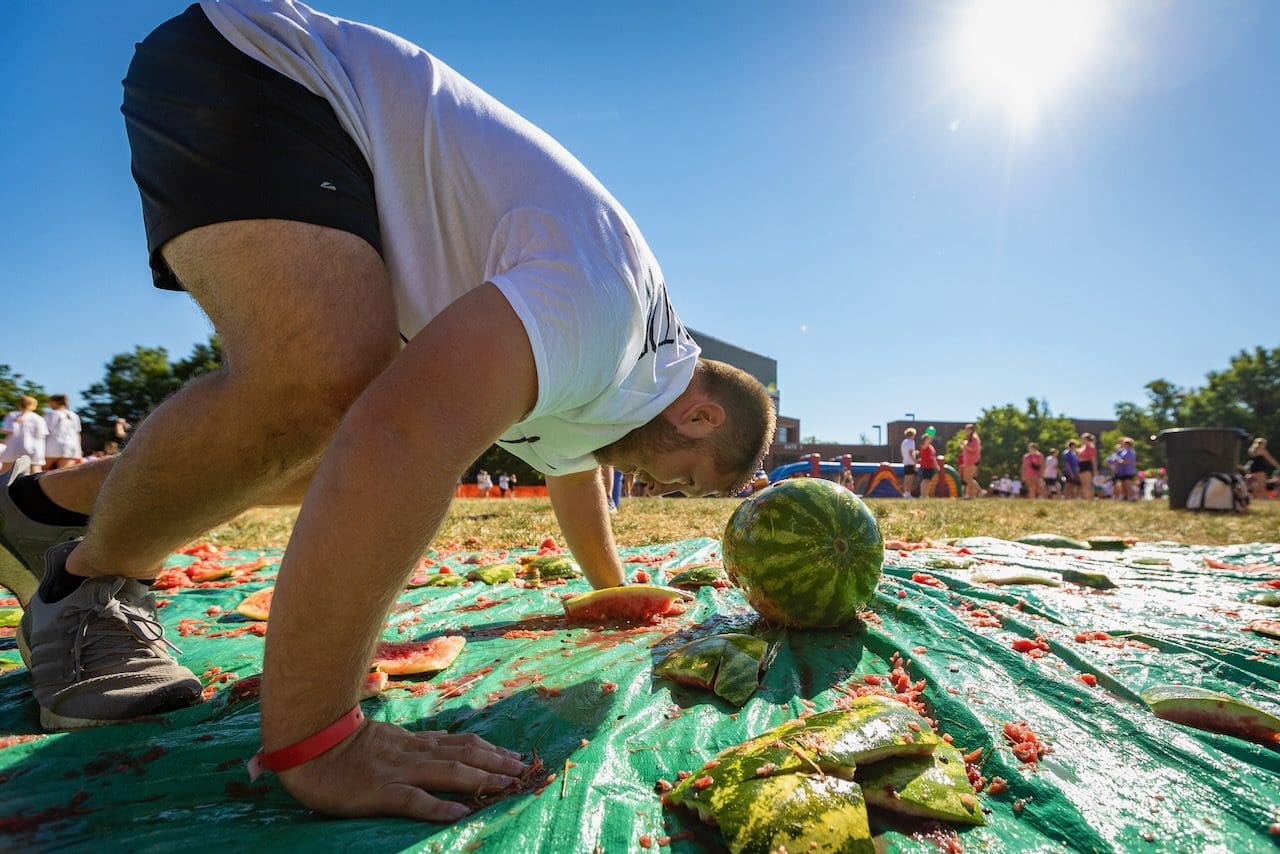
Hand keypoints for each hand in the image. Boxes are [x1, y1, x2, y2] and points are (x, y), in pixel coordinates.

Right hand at [279, 718, 525, 820]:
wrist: (307, 744)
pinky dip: (439, 806)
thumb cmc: (340, 743)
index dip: (489, 749)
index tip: (514, 756)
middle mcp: (413, 753)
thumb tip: (441, 741)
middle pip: (464, 755)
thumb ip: (412, 742)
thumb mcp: (384, 737)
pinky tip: (461, 812)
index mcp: (413, 743)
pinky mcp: (380, 791)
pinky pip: (413, 800)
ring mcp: (398, 771)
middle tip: (524, 770)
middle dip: (497, 763)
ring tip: (508, 785)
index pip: (460, 743)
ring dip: (482, 779)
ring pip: (448, 772)